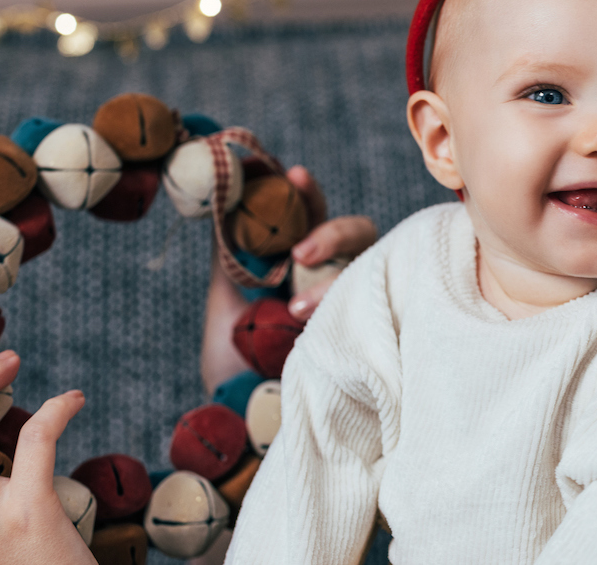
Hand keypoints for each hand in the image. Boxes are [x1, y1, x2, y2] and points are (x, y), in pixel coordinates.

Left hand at [200, 166, 377, 394]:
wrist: (242, 422)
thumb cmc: (236, 366)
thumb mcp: (225, 306)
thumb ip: (229, 256)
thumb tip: (222, 200)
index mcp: (302, 264)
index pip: (315, 215)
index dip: (309, 193)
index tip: (293, 174)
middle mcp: (335, 277)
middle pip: (358, 231)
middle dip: (332, 232)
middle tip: (300, 251)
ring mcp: (355, 303)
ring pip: (372, 265)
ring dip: (336, 279)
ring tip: (296, 310)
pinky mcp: (368, 333)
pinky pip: (374, 305)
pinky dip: (344, 307)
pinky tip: (313, 322)